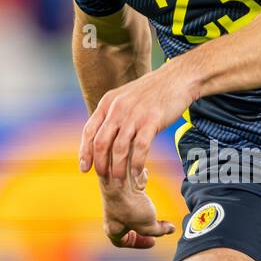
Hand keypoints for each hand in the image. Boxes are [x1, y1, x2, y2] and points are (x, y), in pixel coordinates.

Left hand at [79, 63, 194, 183]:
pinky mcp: (151, 121)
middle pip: (101, 142)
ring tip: (119, 181)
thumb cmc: (152, 91)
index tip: (84, 168)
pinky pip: (140, 148)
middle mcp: (118, 109)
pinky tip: (137, 174)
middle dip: (100, 164)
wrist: (177, 78)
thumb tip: (104, 135)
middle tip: (103, 177)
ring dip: (118, 169)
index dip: (84, 152)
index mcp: (108, 103)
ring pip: (119, 149)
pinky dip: (136, 164)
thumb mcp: (125, 97)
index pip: (89, 131)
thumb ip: (113, 114)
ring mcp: (134, 115)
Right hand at [99, 170, 175, 249]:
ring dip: (143, 209)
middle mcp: (113, 215)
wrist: (119, 178)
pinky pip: (134, 191)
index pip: (122, 242)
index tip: (152, 242)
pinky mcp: (124, 186)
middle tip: (154, 226)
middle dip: (141, 227)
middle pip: (126, 225)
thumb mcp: (147, 225)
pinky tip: (150, 190)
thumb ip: (159, 230)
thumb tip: (170, 229)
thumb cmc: (129, 205)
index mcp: (113, 229)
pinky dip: (143, 191)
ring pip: (131, 208)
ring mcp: (118, 200)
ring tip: (153, 209)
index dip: (139, 244)